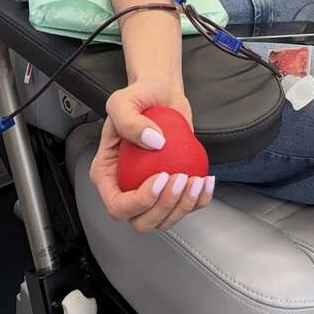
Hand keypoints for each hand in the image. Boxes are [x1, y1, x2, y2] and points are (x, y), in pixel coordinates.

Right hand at [89, 78, 214, 232]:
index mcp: (107, 174)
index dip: (140, 201)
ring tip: (196, 181)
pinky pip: (185, 206)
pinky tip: (206, 182)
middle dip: (164, 208)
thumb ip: (129, 121)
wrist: (161, 92)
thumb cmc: (138, 96)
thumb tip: (153, 143)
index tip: (160, 177)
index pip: (118, 206)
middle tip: (180, 179)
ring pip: (164, 219)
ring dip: (184, 207)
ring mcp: (150, 190)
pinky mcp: (172, 186)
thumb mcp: (123, 101)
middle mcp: (126, 187)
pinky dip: (199, 200)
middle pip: (142, 221)